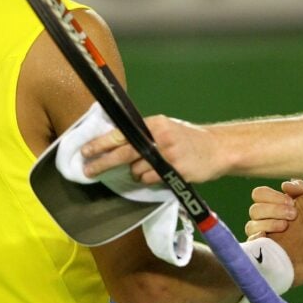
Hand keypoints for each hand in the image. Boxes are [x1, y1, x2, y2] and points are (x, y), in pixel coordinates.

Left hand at [81, 115, 228, 183]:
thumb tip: (114, 143)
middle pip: (123, 153)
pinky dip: (150, 179)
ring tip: (152, 167)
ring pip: (137, 170)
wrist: (217, 149)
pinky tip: (161, 173)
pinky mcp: (175, 170)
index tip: (85, 151)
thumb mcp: (165, 129)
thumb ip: (143, 134)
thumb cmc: (187, 139)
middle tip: (88, 171)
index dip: (101, 143)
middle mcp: (159, 137)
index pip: (121, 133)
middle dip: (103, 163)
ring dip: (137, 173)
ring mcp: (168, 154)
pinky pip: (150, 179)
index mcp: (154, 124)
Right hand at [245, 179, 302, 239]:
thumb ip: (301, 190)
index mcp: (269, 203)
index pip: (260, 194)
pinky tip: (269, 238)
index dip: (273, 196)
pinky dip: (257, 240)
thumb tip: (286, 186)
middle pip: (255, 209)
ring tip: (285, 226)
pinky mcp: (260, 249)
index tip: (292, 202)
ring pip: (251, 226)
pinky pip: (252, 244)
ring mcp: (259, 233)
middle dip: (274, 210)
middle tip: (294, 214)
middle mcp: (261, 218)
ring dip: (269, 224)